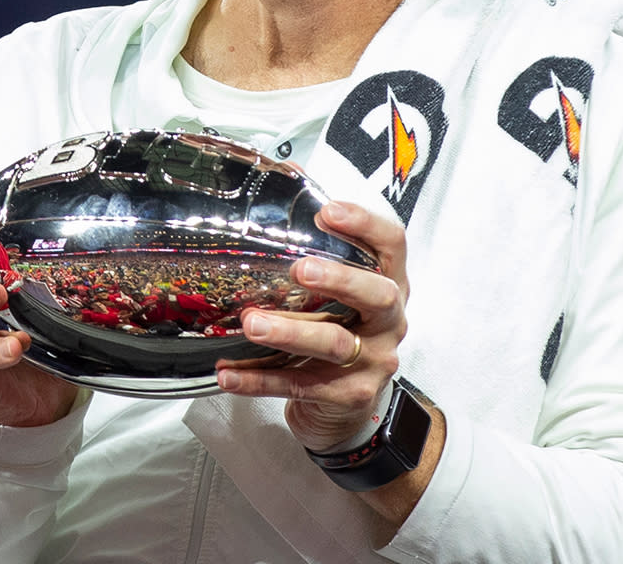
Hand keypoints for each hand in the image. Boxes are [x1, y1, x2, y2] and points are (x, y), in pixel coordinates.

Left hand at [215, 198, 408, 454]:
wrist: (346, 409)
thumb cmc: (337, 334)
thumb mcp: (339, 300)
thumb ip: (318, 268)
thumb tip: (262, 224)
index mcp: (389, 285)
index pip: (392, 246)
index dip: (365, 225)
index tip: (327, 212)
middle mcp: (389, 322)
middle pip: (379, 295)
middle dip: (340, 280)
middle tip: (300, 270)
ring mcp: (373, 362)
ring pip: (335, 343)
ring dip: (290, 332)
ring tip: (252, 324)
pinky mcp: (348, 396)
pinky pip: (301, 385)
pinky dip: (261, 379)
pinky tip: (230, 374)